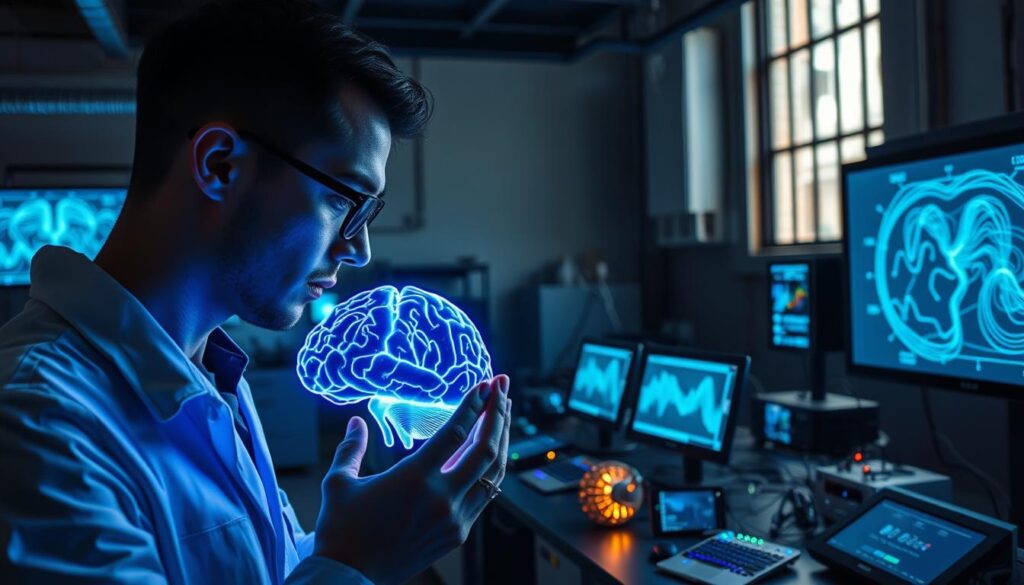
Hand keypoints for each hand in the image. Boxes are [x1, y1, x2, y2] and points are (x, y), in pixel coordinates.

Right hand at [312, 375, 511, 584]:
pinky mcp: (457, 535)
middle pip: (485, 448)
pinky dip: (491, 471)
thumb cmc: (340, 530)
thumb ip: (352, 448)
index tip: (486, 383)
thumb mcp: (338, 483)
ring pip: (493, 474)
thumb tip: (357, 422)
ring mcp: (454, 519)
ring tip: (501, 414)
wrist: (347, 577)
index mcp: (413, 479)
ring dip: (500, 440)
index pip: (455, 432)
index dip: (474, 404)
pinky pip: (484, 496)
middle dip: (497, 414)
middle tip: (502, 387)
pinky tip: (489, 454)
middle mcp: (441, 498)